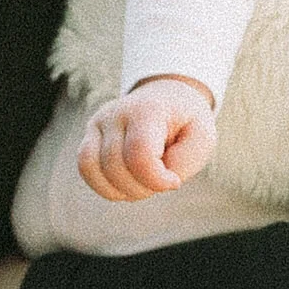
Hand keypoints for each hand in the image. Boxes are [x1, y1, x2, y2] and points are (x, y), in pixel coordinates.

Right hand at [78, 77, 217, 200]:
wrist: (169, 98)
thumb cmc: (187, 122)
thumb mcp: (203, 137)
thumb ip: (184, 161)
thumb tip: (156, 180)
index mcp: (149, 110)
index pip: (139, 154)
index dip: (156, 180)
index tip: (174, 182)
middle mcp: (117, 112)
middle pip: (116, 166)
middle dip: (142, 188)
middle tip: (161, 182)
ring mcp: (99, 121)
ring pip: (94, 168)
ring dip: (121, 190)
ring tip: (143, 184)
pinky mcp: (90, 133)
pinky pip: (85, 167)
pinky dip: (103, 185)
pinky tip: (124, 185)